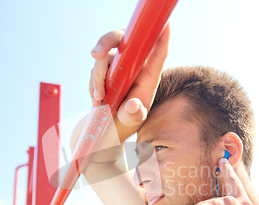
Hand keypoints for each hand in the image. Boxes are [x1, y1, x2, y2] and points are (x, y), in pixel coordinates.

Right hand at [89, 23, 170, 140]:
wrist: (108, 127)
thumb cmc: (125, 123)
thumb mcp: (131, 123)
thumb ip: (133, 115)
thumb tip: (135, 105)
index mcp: (149, 76)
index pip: (158, 53)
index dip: (163, 37)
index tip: (166, 24)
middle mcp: (135, 66)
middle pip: (124, 39)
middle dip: (107, 42)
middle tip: (95, 54)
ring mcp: (120, 65)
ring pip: (104, 55)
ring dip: (96, 77)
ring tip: (99, 100)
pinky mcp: (107, 68)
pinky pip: (95, 67)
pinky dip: (92, 83)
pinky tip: (97, 100)